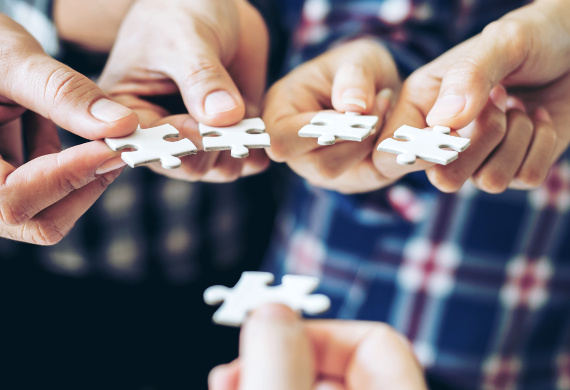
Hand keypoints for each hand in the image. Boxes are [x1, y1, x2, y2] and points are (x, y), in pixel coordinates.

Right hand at [0, 15, 137, 244]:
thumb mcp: (12, 61)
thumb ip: (63, 93)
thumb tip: (122, 124)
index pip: (11, 201)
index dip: (68, 178)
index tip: (114, 147)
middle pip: (37, 222)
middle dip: (83, 185)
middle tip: (118, 148)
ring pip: (46, 211)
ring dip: (76, 173)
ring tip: (85, 128)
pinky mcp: (5, 182)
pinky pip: (43, 190)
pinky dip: (63, 163)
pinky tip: (51, 124)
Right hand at [99, 0, 269, 181]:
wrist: (213, 4)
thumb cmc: (181, 11)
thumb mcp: (185, 38)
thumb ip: (201, 78)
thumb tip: (223, 116)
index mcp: (130, 111)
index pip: (144, 145)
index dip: (169, 144)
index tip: (194, 127)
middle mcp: (165, 131)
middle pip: (186, 165)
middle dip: (208, 152)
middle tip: (228, 129)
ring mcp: (201, 135)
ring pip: (218, 168)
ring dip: (235, 154)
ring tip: (247, 130)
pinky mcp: (232, 132)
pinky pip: (246, 157)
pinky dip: (257, 151)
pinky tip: (262, 134)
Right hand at [209, 304, 426, 389]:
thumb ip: (278, 368)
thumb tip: (274, 311)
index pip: (377, 344)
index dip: (319, 332)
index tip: (269, 340)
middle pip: (336, 364)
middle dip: (278, 357)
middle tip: (232, 374)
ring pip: (311, 386)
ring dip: (264, 376)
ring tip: (226, 385)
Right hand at [263, 39, 399, 193]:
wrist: (376, 88)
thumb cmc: (357, 68)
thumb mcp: (360, 57)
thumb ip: (355, 76)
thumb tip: (354, 106)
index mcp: (278, 112)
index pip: (281, 140)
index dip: (319, 131)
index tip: (353, 108)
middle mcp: (291, 149)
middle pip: (319, 165)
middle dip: (357, 138)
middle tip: (382, 102)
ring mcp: (315, 169)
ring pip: (345, 175)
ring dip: (372, 144)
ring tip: (384, 109)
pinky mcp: (342, 180)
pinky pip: (367, 178)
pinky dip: (382, 154)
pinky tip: (385, 128)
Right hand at [373, 0, 569, 192]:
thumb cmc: (535, 35)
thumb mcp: (502, 42)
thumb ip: (469, 75)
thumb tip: (443, 123)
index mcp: (422, 105)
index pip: (393, 152)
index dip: (416, 151)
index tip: (452, 126)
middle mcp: (446, 137)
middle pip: (443, 178)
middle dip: (480, 141)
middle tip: (498, 101)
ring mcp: (481, 156)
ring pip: (489, 182)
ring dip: (516, 139)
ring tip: (519, 106)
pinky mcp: (516, 166)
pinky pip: (526, 178)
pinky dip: (542, 145)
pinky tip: (538, 118)